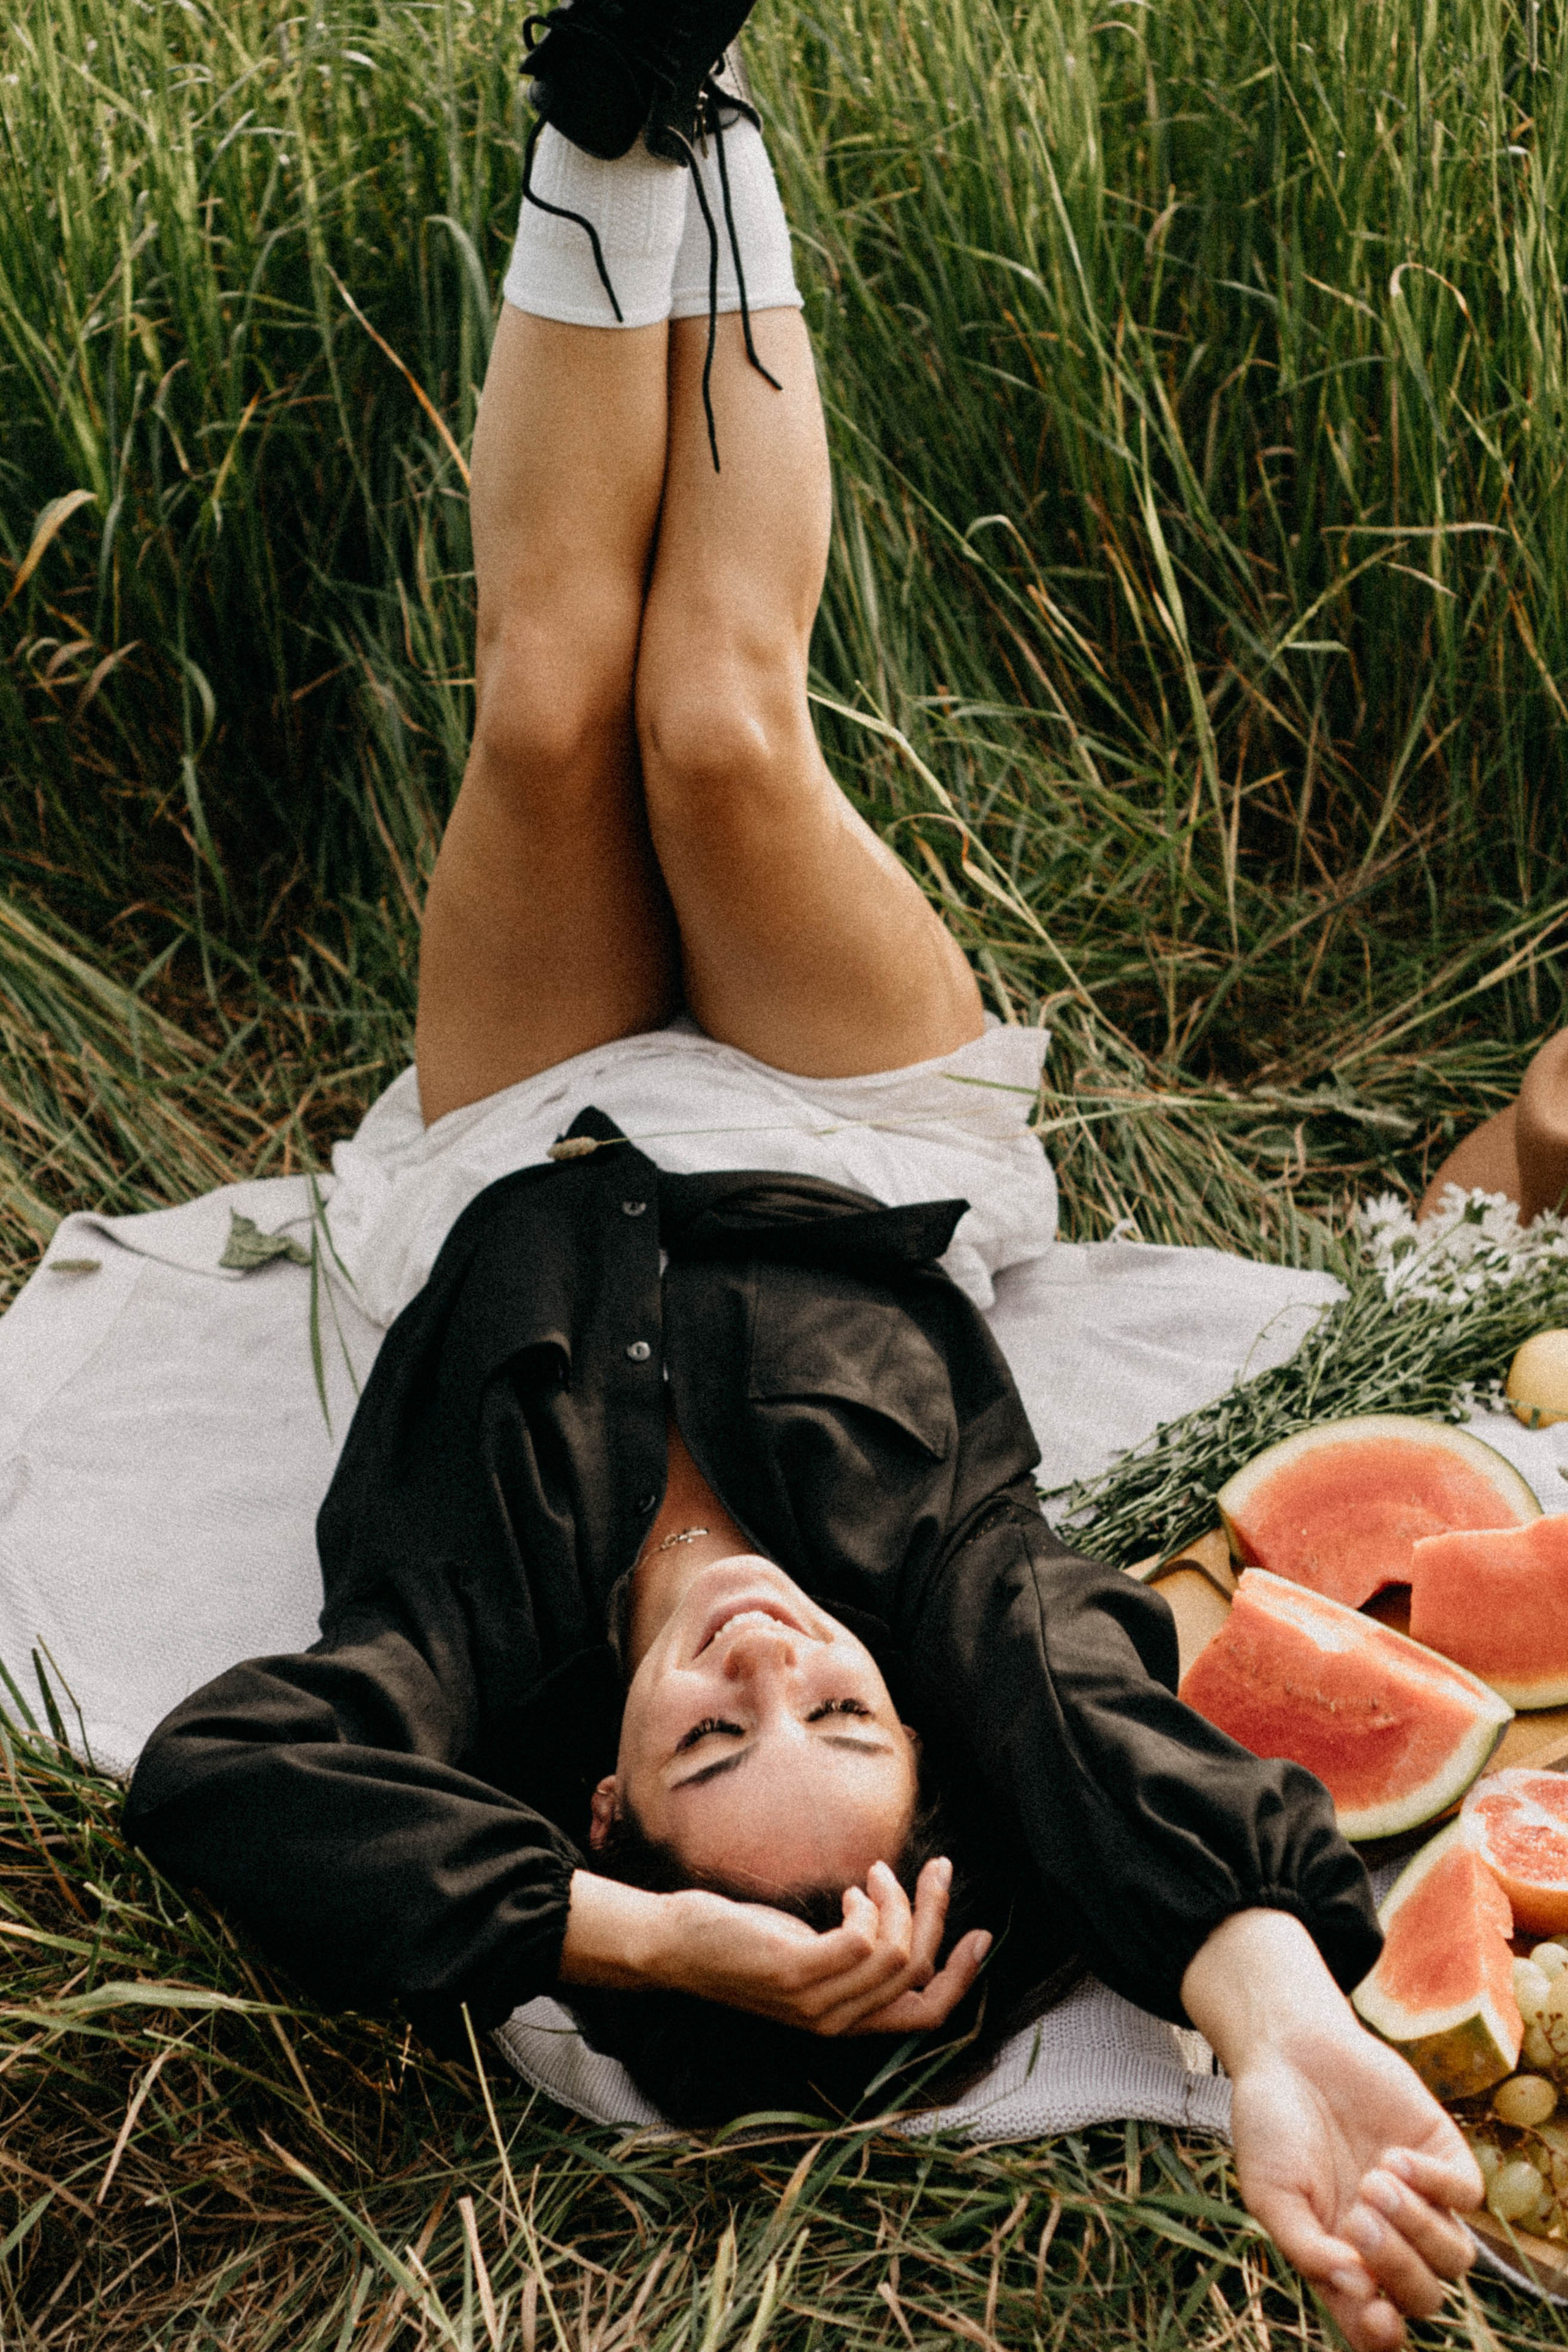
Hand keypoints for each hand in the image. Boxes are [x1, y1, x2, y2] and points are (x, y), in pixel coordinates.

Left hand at [561, 1858, 990, 2035]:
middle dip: (938, 1917)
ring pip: (897, 1955)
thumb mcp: (808, 1952)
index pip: (926, 2015)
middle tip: (939, 1868)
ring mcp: (816, 2002)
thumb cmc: (738, 1942)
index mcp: (845, 2021)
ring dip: (896, 1900)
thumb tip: (899, 1919)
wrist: (673, 1946)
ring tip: (871, 1872)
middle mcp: (837, 2022)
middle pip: (919, 1978)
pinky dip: (868, 1906)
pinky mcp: (796, 1973)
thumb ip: (853, 1951)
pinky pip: (862, 1940)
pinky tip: (849, 1890)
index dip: (962, 1976)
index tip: (981, 1932)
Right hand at [1229, 2023, 1480, 2351]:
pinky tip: (1394, 2156)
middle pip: (1423, 2295)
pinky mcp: (1441, 2155)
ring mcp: (1421, 2201)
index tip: (1372, 2311)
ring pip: (1455, 2255)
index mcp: (1343, 2261)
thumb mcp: (1270, 2193)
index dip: (1382, 2334)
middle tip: (1358, 2216)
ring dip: (1419, 2227)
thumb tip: (1358, 2289)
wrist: (1288, 2048)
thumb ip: (1306, 2247)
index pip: (1377, 2324)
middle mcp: (1388, 2240)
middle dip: (1397, 2265)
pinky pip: (1467, 2196)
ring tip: (1375, 2180)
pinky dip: (1438, 2186)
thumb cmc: (1270, 2124)